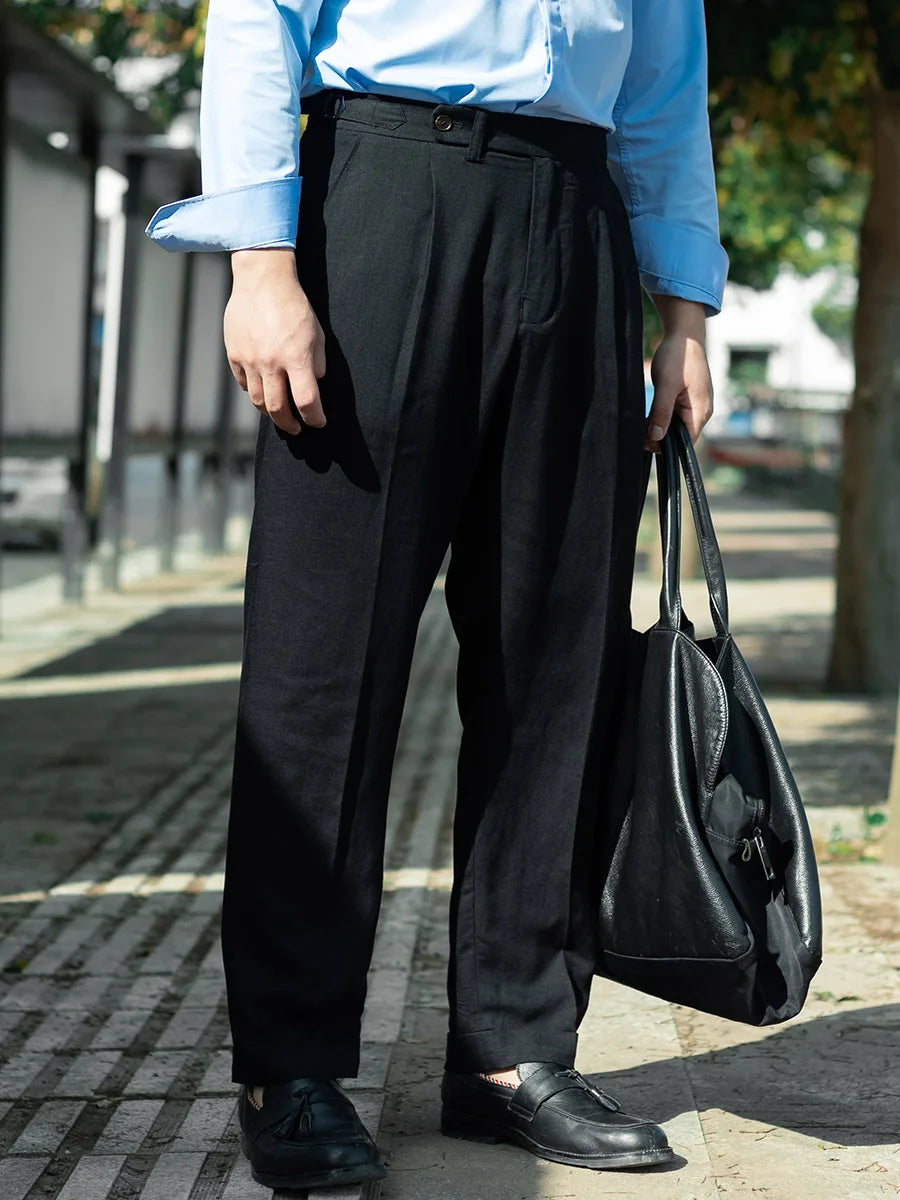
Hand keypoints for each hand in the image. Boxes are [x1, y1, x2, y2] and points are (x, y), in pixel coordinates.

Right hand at [224, 248, 326, 434]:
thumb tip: (313, 386)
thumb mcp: (317, 334)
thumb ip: (317, 364)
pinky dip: (255, 391)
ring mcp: (249, 360)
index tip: (318, 422)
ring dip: (271, 413)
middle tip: (297, 429)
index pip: (306, 402)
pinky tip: (263, 389)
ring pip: (258, 401)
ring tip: (280, 414)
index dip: (314, 418)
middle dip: (290, 425)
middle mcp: (271, 362)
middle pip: (278, 410)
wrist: (262, 280)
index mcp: (296, 357)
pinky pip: (245, 384)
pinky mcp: (234, 354)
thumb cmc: (295, 306)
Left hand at [645, 295, 713, 452]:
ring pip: (677, 425)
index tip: (646, 443)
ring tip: (642, 425)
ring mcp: (696, 403)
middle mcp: (702, 409)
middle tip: (640, 434)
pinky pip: (676, 414)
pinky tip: (649, 416)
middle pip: (682, 435)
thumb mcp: (666, 385)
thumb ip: (662, 412)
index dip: (667, 446)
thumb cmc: (678, 355)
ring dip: (661, 427)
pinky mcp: (689, 397)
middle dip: (661, 437)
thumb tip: (656, 437)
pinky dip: (663, 417)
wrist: (683, 333)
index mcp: (701, 409)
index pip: (687, 441)